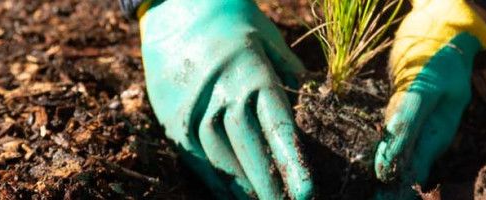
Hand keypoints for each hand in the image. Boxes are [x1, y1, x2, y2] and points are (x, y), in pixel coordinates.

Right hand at [135, 0, 310, 198]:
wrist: (176, 9)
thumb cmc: (234, 23)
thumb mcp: (269, 39)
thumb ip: (291, 74)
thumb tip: (314, 106)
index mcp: (252, 73)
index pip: (276, 125)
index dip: (292, 161)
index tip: (307, 191)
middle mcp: (221, 92)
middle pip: (247, 148)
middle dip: (269, 185)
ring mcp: (192, 107)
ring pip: (219, 157)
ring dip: (242, 186)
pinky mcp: (172, 118)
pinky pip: (195, 157)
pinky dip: (214, 181)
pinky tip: (230, 196)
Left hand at [374, 0, 485, 197]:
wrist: (444, 30)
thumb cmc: (439, 57)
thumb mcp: (425, 89)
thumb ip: (407, 124)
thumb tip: (387, 166)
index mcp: (437, 135)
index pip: (412, 173)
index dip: (393, 192)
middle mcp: (427, 135)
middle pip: (403, 170)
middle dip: (386, 189)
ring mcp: (415, 124)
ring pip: (395, 156)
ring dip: (381, 172)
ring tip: (362, 191)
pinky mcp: (402, 110)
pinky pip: (389, 136)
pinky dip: (378, 150)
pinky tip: (363, 161)